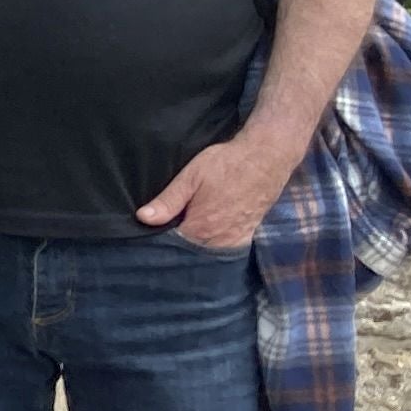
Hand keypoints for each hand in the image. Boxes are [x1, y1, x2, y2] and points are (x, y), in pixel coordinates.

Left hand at [137, 127, 297, 252]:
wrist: (266, 157)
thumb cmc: (226, 164)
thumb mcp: (191, 177)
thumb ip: (168, 201)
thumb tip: (144, 218)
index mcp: (200, 227)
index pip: (173, 247)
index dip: (158, 245)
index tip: (146, 242)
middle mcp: (218, 239)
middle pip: (191, 253)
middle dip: (176, 250)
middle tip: (161, 240)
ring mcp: (235, 238)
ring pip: (208, 253)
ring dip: (195, 250)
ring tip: (180, 241)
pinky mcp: (247, 233)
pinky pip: (227, 249)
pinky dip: (214, 248)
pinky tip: (204, 242)